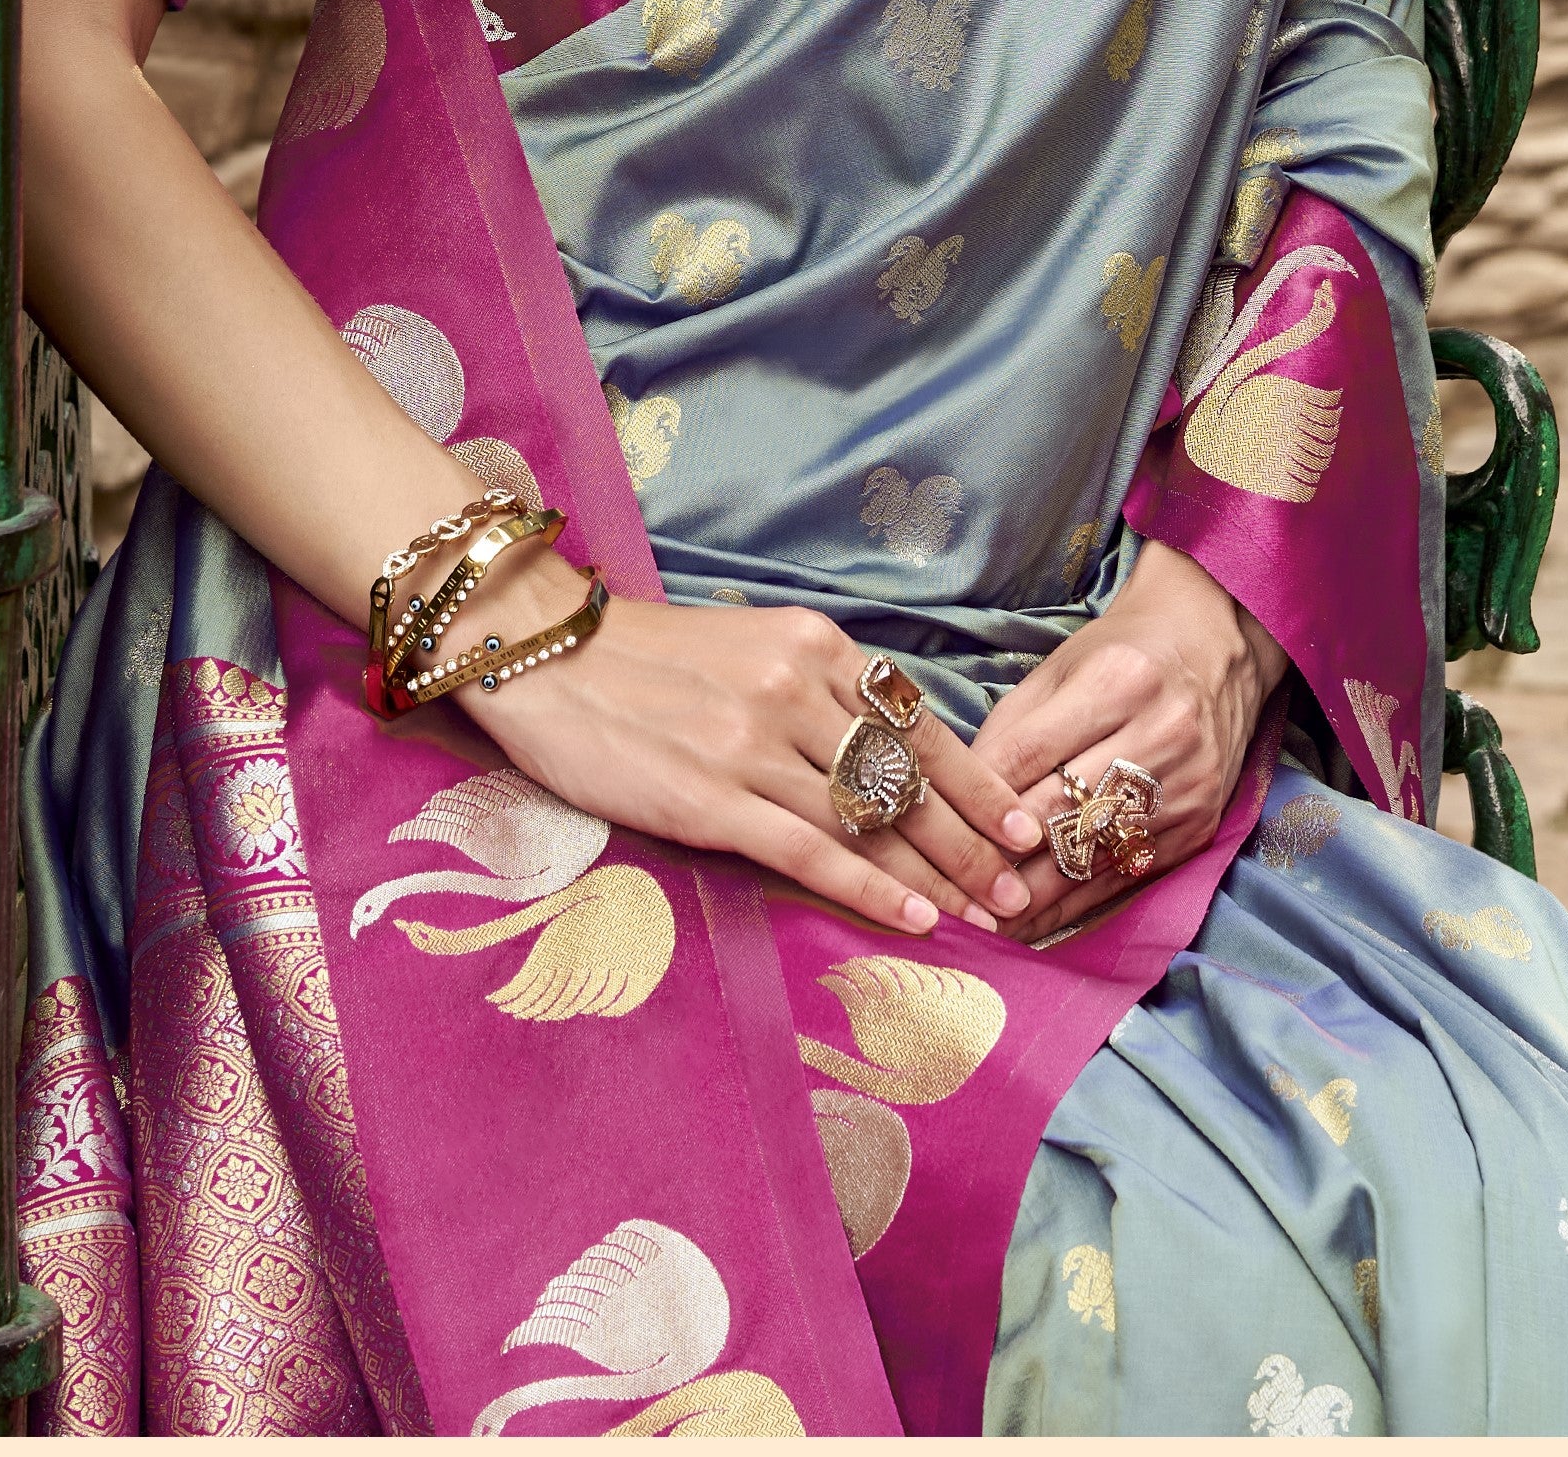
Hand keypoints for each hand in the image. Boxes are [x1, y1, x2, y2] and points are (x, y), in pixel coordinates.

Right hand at [458, 567, 1043, 942]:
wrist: (546, 654)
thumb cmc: (648, 659)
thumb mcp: (749, 646)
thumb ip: (815, 689)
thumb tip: (883, 750)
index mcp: (811, 646)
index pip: (917, 721)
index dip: (977, 782)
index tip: (1021, 824)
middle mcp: (794, 688)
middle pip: (906, 777)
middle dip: (971, 841)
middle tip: (1021, 890)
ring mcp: (753, 745)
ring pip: (869, 821)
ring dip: (933, 877)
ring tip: (981, 920)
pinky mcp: (710, 798)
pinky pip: (809, 850)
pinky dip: (868, 889)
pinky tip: (909, 920)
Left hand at [967, 541, 1287, 943]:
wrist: (1215, 649)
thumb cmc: (1123, 654)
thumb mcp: (1061, 668)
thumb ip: (1012, 728)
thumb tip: (962, 797)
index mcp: (1118, 681)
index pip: (1030, 752)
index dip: (978, 799)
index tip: (935, 835)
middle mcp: (1161, 735)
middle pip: (1061, 812)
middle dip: (997, 857)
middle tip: (944, 892)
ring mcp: (1186, 787)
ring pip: (1091, 857)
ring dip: (1030, 898)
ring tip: (977, 926)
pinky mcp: (1198, 829)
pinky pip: (1123, 879)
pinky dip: (1073, 906)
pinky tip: (1031, 925)